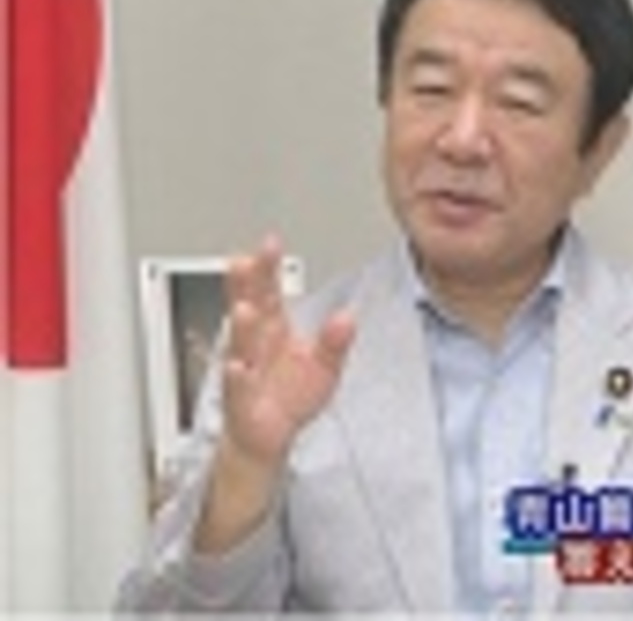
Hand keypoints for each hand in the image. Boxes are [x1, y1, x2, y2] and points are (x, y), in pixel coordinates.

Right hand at [221, 234, 354, 472]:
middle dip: (246, 286)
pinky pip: (238, 387)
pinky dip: (237, 377)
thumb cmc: (289, 395)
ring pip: (241, 344)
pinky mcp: (240, 401)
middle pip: (249, 309)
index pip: (267, 292)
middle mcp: (255, 345)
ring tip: (245, 309)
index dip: (267, 267)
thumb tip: (348, 317)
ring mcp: (244, 370)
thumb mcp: (323, 366)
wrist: (267, 436)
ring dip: (242, 326)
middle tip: (246, 262)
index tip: (269, 243)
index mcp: (272, 330)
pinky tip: (237, 366)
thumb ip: (335, 341)